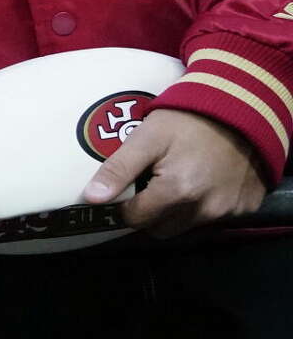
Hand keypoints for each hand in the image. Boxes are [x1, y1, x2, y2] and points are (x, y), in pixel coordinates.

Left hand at [82, 107, 266, 238]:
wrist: (242, 109)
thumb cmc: (188, 120)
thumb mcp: (147, 138)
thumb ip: (119, 169)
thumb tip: (92, 198)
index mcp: (177, 192)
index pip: (136, 219)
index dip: (125, 206)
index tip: (126, 190)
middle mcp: (205, 209)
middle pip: (161, 229)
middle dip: (149, 214)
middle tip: (149, 187)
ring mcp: (229, 211)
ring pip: (187, 227)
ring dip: (176, 213)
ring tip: (174, 183)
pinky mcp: (247, 208)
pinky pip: (215, 219)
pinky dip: (204, 207)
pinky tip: (202, 183)